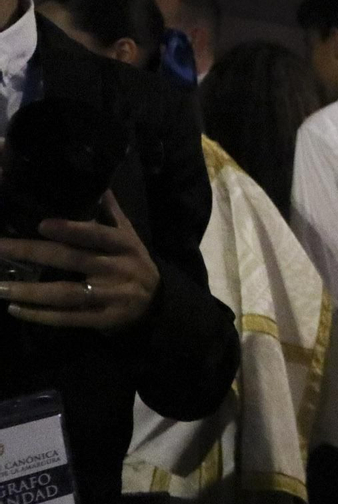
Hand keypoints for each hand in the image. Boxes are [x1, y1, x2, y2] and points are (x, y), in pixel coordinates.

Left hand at [0, 190, 161, 331]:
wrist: (156, 302)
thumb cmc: (134, 262)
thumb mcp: (130, 236)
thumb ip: (111, 213)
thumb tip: (97, 183)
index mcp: (124, 245)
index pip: (97, 235)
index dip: (71, 229)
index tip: (42, 224)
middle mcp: (117, 269)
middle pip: (72, 260)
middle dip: (33, 253)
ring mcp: (109, 296)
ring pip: (66, 293)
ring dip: (30, 291)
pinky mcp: (101, 319)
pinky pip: (67, 318)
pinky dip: (40, 315)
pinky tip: (15, 309)